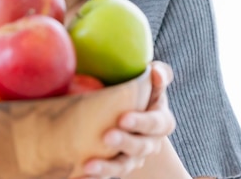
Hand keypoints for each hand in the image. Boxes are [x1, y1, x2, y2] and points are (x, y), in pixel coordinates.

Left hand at [79, 61, 176, 177]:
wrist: (125, 114)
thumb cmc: (140, 92)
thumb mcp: (152, 81)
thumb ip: (158, 74)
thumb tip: (155, 71)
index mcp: (160, 121)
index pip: (155, 123)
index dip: (141, 122)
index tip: (123, 118)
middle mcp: (149, 143)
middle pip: (140, 147)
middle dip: (124, 143)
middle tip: (106, 136)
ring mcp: (132, 158)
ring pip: (123, 166)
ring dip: (107, 167)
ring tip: (88, 165)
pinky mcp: (116, 167)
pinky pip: (107, 176)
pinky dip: (94, 177)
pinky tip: (79, 176)